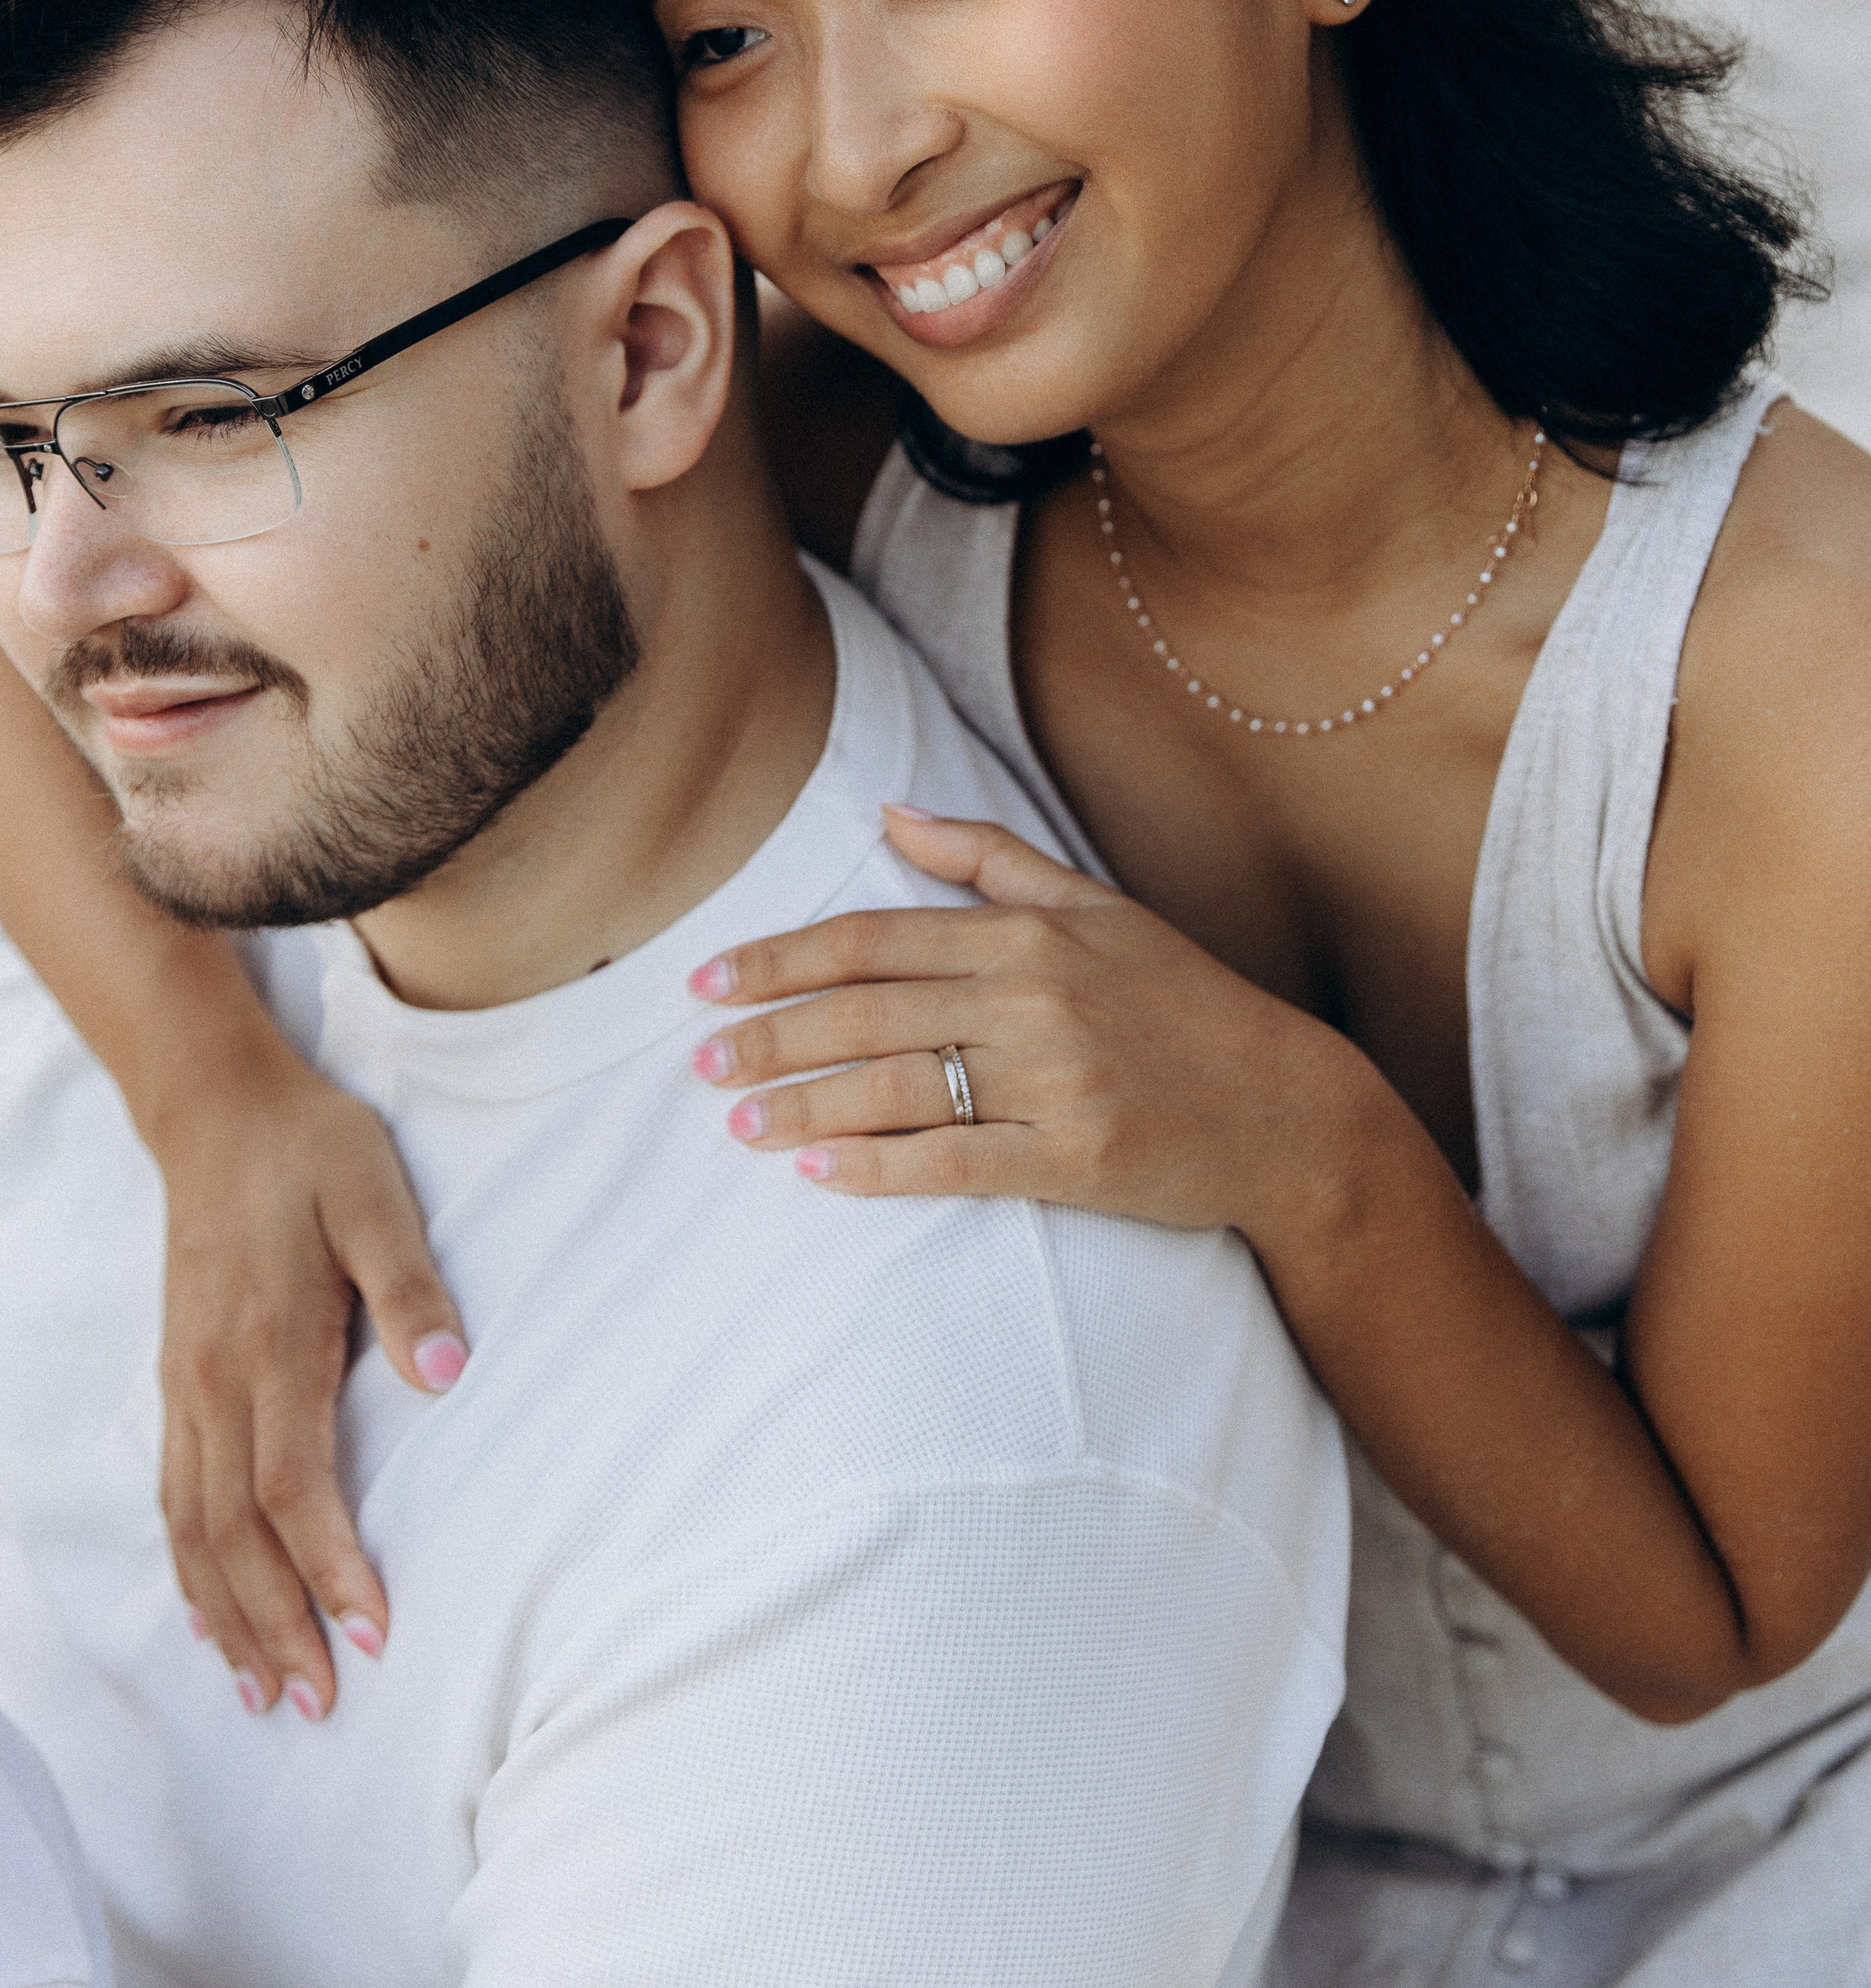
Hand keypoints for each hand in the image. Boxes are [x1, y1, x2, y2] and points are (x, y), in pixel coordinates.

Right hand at [148, 1042, 465, 1721]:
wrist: (215, 1110)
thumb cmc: (310, 1150)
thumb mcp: (376, 1193)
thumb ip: (408, 1286)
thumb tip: (450, 1376)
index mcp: (271, 1343)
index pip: (295, 1485)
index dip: (330, 1566)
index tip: (375, 1632)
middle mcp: (216, 1381)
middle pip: (237, 1533)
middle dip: (278, 1625)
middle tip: (322, 1705)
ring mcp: (186, 1386)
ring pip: (196, 1529)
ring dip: (229, 1616)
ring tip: (265, 1694)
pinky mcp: (176, 1382)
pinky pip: (174, 1497)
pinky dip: (190, 1570)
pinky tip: (210, 1618)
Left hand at [688, 807, 1356, 1232]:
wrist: (1289, 1112)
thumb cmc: (1184, 1004)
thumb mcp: (1096, 907)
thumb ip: (989, 858)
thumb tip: (889, 813)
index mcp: (1028, 934)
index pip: (873, 938)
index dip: (781, 955)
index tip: (706, 978)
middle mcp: (1033, 999)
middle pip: (866, 1012)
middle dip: (769, 1033)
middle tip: (698, 1060)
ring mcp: (1054, 1083)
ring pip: (896, 1087)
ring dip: (802, 1104)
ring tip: (737, 1120)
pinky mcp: (1073, 1160)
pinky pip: (952, 1163)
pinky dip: (878, 1166)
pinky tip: (817, 1173)